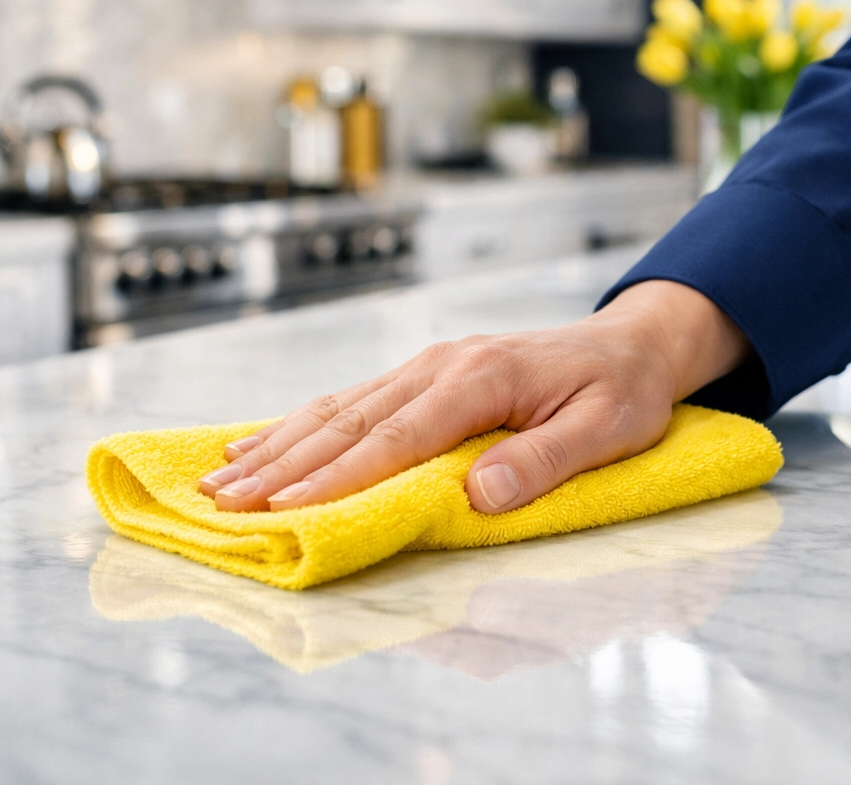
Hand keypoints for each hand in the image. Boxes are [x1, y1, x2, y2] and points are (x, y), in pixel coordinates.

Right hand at [198, 280, 750, 513]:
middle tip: (222, 501)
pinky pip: (355, 396)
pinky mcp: (427, 371)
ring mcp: (429, 363)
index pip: (397, 436)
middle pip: (350, 420)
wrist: (628, 343)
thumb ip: (544, 460)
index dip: (339, 475)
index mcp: (481, 379)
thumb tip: (478, 497)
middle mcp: (442, 365)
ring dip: (279, 443)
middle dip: (283, 464)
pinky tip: (268, 440)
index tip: (283, 508)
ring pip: (340, 405)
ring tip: (221, 475)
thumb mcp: (609, 430)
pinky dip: (304, 422)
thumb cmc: (621, 391)